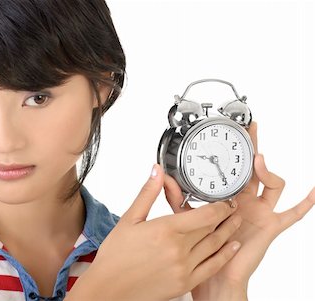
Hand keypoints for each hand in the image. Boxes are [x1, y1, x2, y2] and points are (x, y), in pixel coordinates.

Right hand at [66, 164, 241, 300]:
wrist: (110, 288)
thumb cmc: (116, 255)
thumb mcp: (129, 220)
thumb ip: (148, 194)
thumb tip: (157, 171)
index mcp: (165, 230)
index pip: (205, 215)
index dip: (221, 206)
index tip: (227, 199)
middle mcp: (178, 249)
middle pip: (212, 228)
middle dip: (226, 216)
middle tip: (233, 207)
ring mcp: (184, 268)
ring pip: (215, 246)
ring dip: (229, 233)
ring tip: (237, 222)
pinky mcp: (185, 283)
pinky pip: (212, 267)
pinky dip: (225, 256)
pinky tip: (232, 247)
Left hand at [164, 122, 314, 300]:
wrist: (213, 275)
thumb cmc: (202, 247)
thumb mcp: (187, 216)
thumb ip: (177, 196)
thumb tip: (162, 176)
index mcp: (227, 197)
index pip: (232, 168)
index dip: (232, 151)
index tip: (229, 132)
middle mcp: (245, 201)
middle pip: (254, 169)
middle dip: (252, 148)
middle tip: (250, 128)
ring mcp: (260, 211)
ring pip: (272, 184)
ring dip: (267, 171)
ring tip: (258, 161)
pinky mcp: (270, 225)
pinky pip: (292, 213)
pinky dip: (305, 202)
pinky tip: (312, 192)